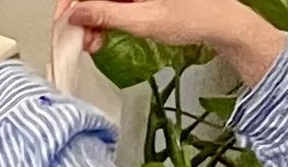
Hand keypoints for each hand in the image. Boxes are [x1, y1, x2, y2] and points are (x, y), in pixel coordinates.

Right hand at [58, 0, 287, 84]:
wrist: (222, 24)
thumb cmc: (195, 17)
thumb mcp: (143, 20)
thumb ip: (104, 15)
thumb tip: (75, 13)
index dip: (71, 3)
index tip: (64, 21)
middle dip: (83, 15)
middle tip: (80, 37)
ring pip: (103, 0)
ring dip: (93, 20)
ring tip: (94, 41)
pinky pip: (114, 3)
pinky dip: (105, 19)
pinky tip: (104, 34)